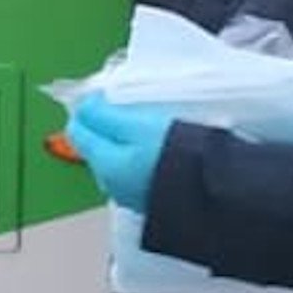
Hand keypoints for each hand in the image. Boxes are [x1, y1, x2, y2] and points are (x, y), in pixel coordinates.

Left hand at [61, 91, 168, 211]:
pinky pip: (138, 168)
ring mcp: (131, 193)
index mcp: (103, 163)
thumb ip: (103, 114)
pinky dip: (145, 154)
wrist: (214, 190)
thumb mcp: (135, 125)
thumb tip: (83, 106)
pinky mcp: (152, 196)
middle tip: (135, 108)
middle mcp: (111, 183)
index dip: (91, 107)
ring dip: (129, 139)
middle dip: (110, 124)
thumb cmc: (175, 153)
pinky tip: (164, 146)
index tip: (112, 96)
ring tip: (153, 125)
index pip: (78, 129)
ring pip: (119, 156)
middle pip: (98, 143)